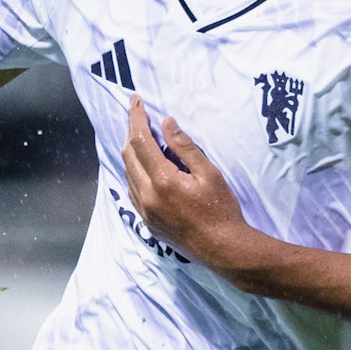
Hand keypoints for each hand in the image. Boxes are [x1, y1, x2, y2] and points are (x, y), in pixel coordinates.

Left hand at [121, 96, 252, 268]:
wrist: (222, 249)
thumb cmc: (221, 210)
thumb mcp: (209, 173)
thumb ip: (185, 147)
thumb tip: (167, 123)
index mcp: (163, 181)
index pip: (141, 140)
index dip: (136, 117)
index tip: (135, 100)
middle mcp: (148, 196)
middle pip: (128, 155)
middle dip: (131, 130)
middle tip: (138, 114)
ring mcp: (145, 211)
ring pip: (128, 173)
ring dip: (132, 152)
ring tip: (142, 137)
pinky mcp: (148, 222)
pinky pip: (132, 191)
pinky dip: (135, 173)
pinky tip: (145, 167)